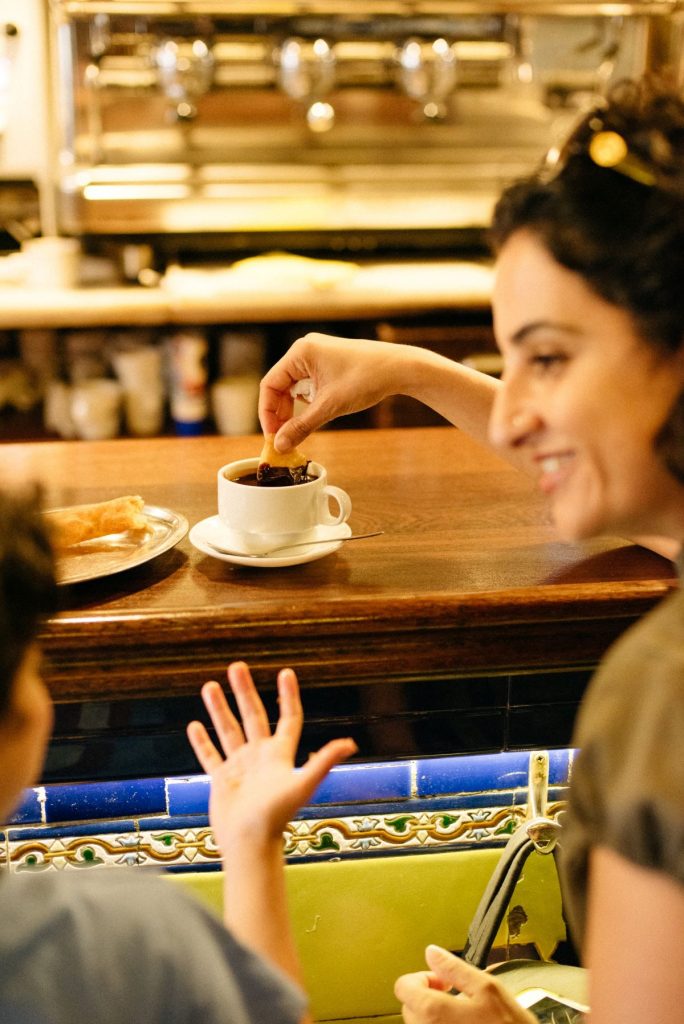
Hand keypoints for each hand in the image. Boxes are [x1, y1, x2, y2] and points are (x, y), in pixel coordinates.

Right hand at [187, 661, 356, 853]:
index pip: (287, 717)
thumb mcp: (302, 784)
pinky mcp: (221, 781)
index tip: (285, 672)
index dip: (288, 695)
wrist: (250, 844)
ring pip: (229, 731)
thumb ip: (324, 761)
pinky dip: (202, 741)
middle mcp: (260, 757)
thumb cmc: (276, 816)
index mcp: (280, 754)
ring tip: (210, 685)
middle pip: (253, 716)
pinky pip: (210, 756)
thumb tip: (351, 743)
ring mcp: (240, 768)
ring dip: (219, 709)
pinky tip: (194, 725)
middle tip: (236, 666)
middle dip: (244, 691)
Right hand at [258, 333, 401, 450]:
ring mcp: (317, 355)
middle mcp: (305, 349)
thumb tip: (280, 445)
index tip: (272, 435)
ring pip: (294, 388)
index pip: (270, 384)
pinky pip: (308, 385)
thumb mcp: (330, 406)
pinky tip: (315, 415)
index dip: (268, 413)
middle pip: (280, 386)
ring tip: (299, 430)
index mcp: (300, 352)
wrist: (400, 368)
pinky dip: (308, 403)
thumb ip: (301, 426)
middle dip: (280, 414)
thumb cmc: (367, 379)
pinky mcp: (329, 363)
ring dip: (294, 410)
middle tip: (284, 438)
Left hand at [395, 946, 535, 1023]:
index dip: (424, 977)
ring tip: (463, 1015)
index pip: (403, 986)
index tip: (443, 980)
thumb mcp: (488, 989)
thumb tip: (433, 953)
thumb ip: (455, 967)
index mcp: (434, 1011)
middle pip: (410, 1006)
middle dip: (429, 996)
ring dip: (436, 1015)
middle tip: (455, 995)